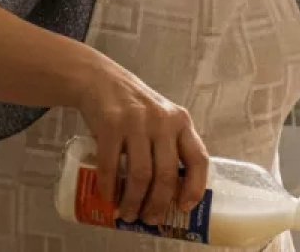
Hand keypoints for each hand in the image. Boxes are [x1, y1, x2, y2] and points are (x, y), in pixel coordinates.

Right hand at [74, 58, 208, 224]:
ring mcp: (137, 122)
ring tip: (127, 213)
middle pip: (167, 174)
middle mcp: (163, 121)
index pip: (198, 158)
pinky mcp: (110, 124)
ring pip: (140, 174)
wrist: (101, 80)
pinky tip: (107, 198)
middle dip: (158, 203)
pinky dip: (108, 187)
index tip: (185, 207)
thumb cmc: (136, 108)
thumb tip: (170, 193)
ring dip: (133, 201)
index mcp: (181, 122)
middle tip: (149, 219)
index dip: (195, 186)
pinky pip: (110, 165)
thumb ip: (170, 146)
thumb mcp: (162, 120)